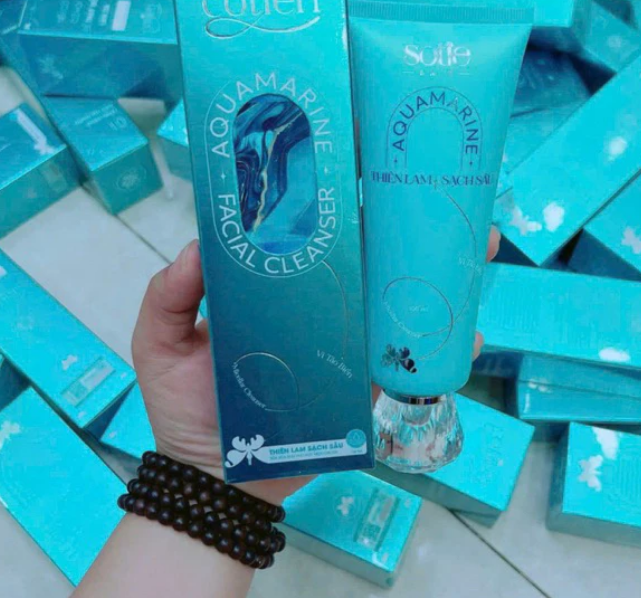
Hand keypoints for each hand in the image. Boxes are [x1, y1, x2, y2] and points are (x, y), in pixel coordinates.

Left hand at [132, 228, 500, 504]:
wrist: (217, 480)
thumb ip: (169, 296)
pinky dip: (442, 349)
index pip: (317, 233)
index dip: (344, 197)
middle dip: (414, 224)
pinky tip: (468, 330)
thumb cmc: (186, 407)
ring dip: (443, 274)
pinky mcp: (367, 387)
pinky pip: (410, 364)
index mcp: (282, 287)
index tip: (372, 160)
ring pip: (401, 301)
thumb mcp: (161, 344)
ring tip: (479, 246)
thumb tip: (199, 245)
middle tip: (445, 196)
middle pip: (372, 257)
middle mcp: (323, 307)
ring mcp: (349, 346)